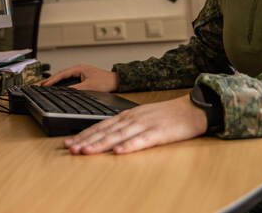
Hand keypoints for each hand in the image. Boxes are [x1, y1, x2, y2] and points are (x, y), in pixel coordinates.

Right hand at [41, 64, 117, 91]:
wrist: (117, 81)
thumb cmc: (106, 81)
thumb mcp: (89, 86)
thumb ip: (76, 89)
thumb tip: (65, 92)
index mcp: (79, 68)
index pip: (62, 74)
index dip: (52, 80)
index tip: (44, 84)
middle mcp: (79, 69)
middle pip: (62, 74)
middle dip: (52, 80)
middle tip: (42, 85)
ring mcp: (81, 72)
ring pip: (66, 77)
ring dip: (57, 81)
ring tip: (48, 85)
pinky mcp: (84, 77)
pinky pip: (70, 79)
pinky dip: (63, 82)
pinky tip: (60, 86)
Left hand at [64, 95, 207, 154]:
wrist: (192, 108)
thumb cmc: (168, 114)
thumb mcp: (142, 116)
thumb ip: (125, 125)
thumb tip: (106, 136)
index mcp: (128, 115)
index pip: (101, 125)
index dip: (84, 134)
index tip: (69, 142)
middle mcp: (133, 118)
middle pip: (105, 130)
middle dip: (86, 140)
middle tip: (70, 149)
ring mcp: (146, 125)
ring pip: (119, 135)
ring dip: (101, 143)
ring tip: (86, 151)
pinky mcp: (159, 133)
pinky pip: (142, 140)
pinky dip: (129, 146)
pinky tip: (118, 152)